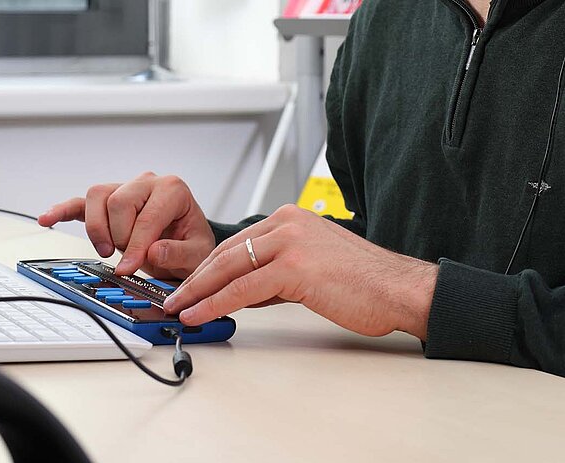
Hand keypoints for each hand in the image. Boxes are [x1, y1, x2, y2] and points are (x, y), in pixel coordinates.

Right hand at [37, 173, 215, 278]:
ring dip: (97, 228)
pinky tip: (47, 219)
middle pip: (118, 201)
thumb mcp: (197, 254)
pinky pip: (79, 203)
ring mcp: (123, 189)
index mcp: (172, 190)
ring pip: (96, 197)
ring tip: (106, 250)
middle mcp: (147, 183)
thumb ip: (178, 253)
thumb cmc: (189, 243)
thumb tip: (152, 251)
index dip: (136, 246)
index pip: (147, 216)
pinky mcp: (106, 203)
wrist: (184, 241)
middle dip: (119, 237)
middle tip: (125, 261)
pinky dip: (62, 211)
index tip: (128, 269)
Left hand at [161, 205, 437, 339]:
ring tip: (176, 308)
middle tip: (170, 297)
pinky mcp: (295, 266)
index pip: (235, 243)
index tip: (186, 284)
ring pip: (228, 267)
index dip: (205, 266)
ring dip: (197, 290)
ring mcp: (290, 241)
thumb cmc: (363, 283)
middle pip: (225, 252)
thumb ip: (273, 274)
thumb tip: (240, 292)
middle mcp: (286, 222)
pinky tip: (200, 313)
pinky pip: (243, 287)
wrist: (400, 290)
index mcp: (289, 218)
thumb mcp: (309, 268)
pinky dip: (216, 302)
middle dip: (193, 278)